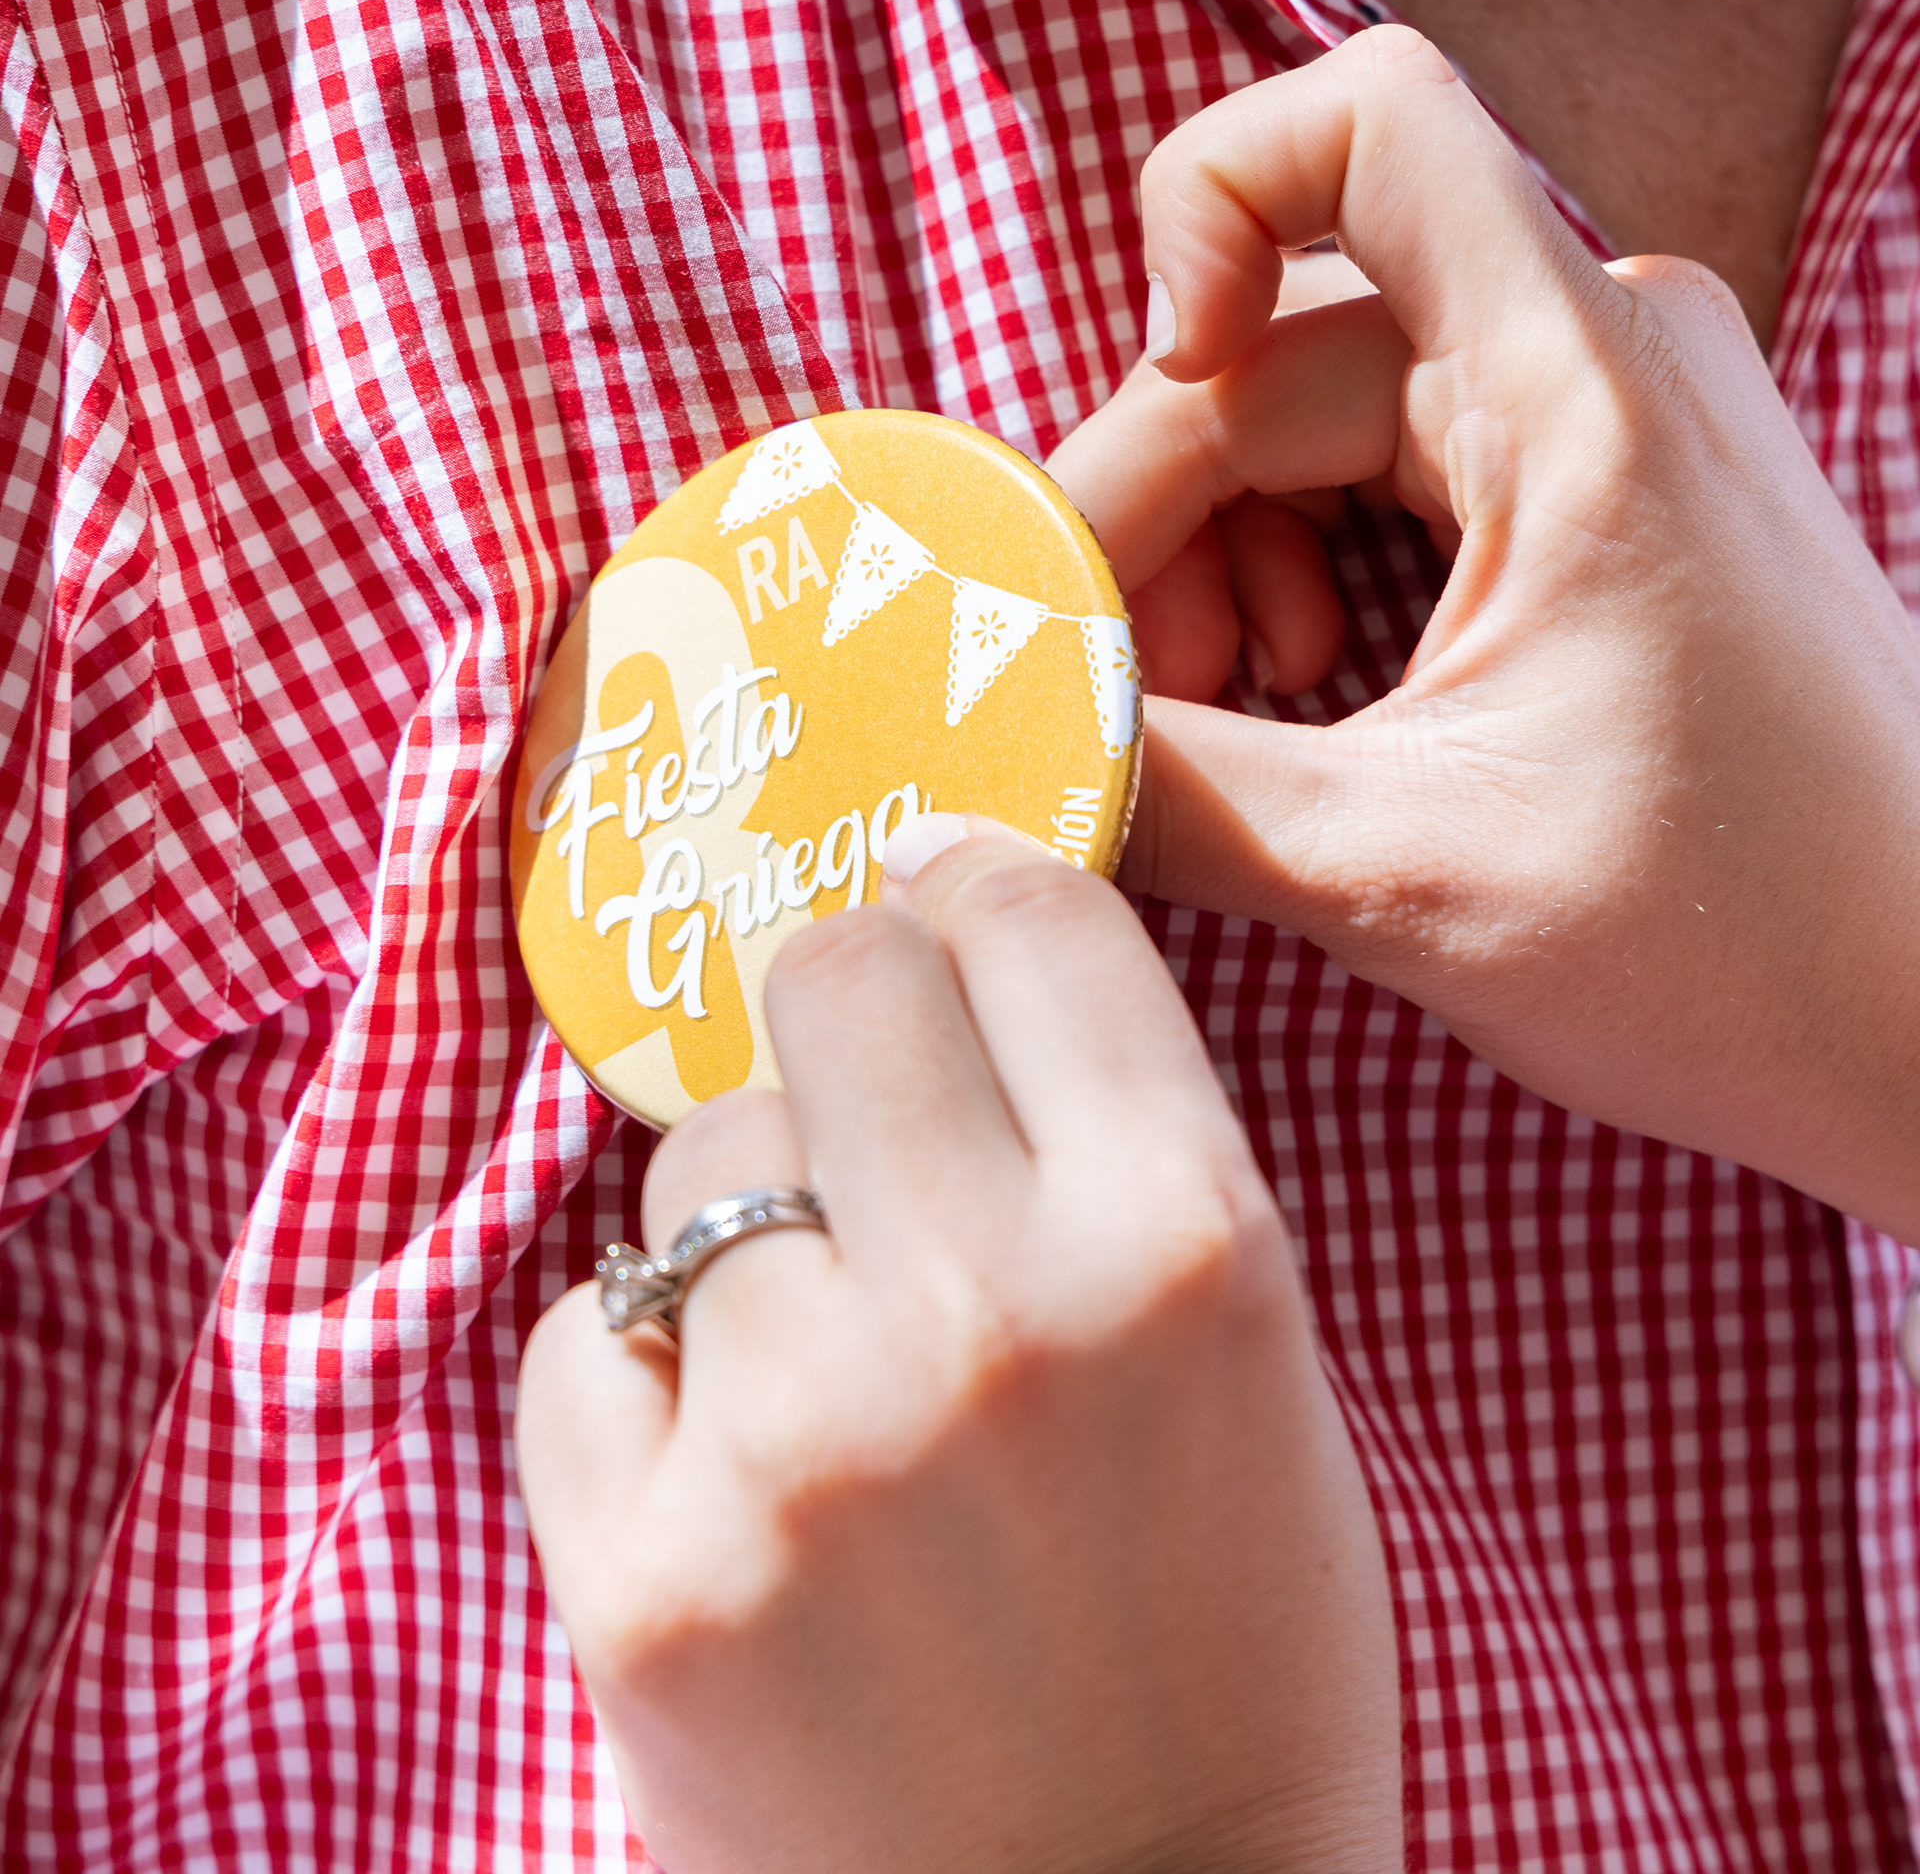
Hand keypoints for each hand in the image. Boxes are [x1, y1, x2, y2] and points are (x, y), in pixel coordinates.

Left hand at [518, 819, 1400, 1873]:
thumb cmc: (1224, 1653)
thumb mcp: (1259, 1364)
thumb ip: (1120, 1140)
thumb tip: (950, 934)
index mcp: (1184, 1245)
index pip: (1026, 915)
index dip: (969, 877)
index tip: (931, 891)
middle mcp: (992, 1314)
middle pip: (829, 974)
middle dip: (843, 1005)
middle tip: (857, 1088)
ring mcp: (802, 1443)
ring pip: (701, 1160)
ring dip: (754, 1220)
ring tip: (828, 1359)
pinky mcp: (645, 1578)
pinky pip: (589, 1338)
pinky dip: (648, 1377)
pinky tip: (739, 1472)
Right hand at [1050, 26, 1919, 1240]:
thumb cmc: (1751, 942)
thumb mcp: (1408, 874)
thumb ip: (1168, 791)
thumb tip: (986, 752)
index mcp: (1576, 390)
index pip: (1362, 123)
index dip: (1203, 206)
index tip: (1160, 383)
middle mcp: (1601, 356)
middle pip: (1286, 338)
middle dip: (1162, 511)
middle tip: (1109, 688)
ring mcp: (1611, 423)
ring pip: (1322, 419)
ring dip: (1223, 563)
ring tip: (1218, 721)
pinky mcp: (1607, 498)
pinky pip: (1392, 482)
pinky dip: (1305, 579)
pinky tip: (1300, 706)